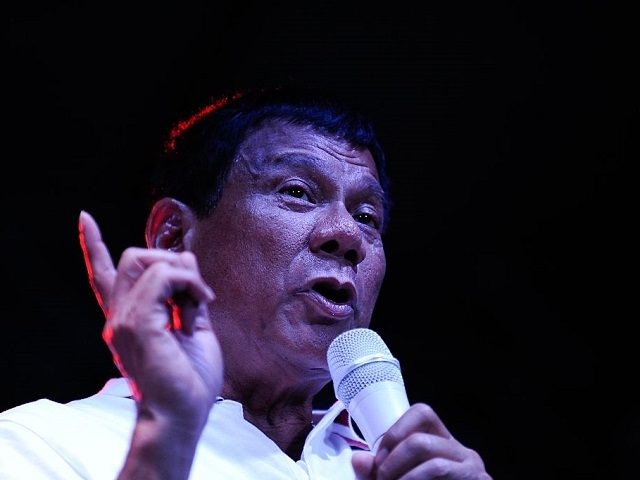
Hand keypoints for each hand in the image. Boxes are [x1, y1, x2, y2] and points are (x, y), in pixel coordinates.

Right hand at [78, 210, 222, 429]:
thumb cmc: (190, 379)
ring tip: (200, 304)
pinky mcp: (137, 322)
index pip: (104, 275)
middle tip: (197, 294)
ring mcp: (124, 318)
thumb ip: (187, 294)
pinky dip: (188, 283)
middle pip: (134, 256)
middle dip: (172, 260)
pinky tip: (199, 305)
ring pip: (147, 259)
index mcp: (129, 317)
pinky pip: (162, 276)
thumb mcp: (194, 325)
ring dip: (185, 274)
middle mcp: (119, 315)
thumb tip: (186, 260)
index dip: (92, 246)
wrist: (183, 414)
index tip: (84, 219)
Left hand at [351, 403, 491, 479]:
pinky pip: (441, 474)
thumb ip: (379, 471)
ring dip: (403, 479)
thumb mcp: (401, 479)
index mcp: (443, 443)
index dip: (395, 432)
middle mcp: (462, 452)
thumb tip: (357, 460)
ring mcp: (473, 469)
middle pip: (420, 441)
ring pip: (433, 464)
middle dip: (392, 464)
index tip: (378, 460)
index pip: (422, 413)